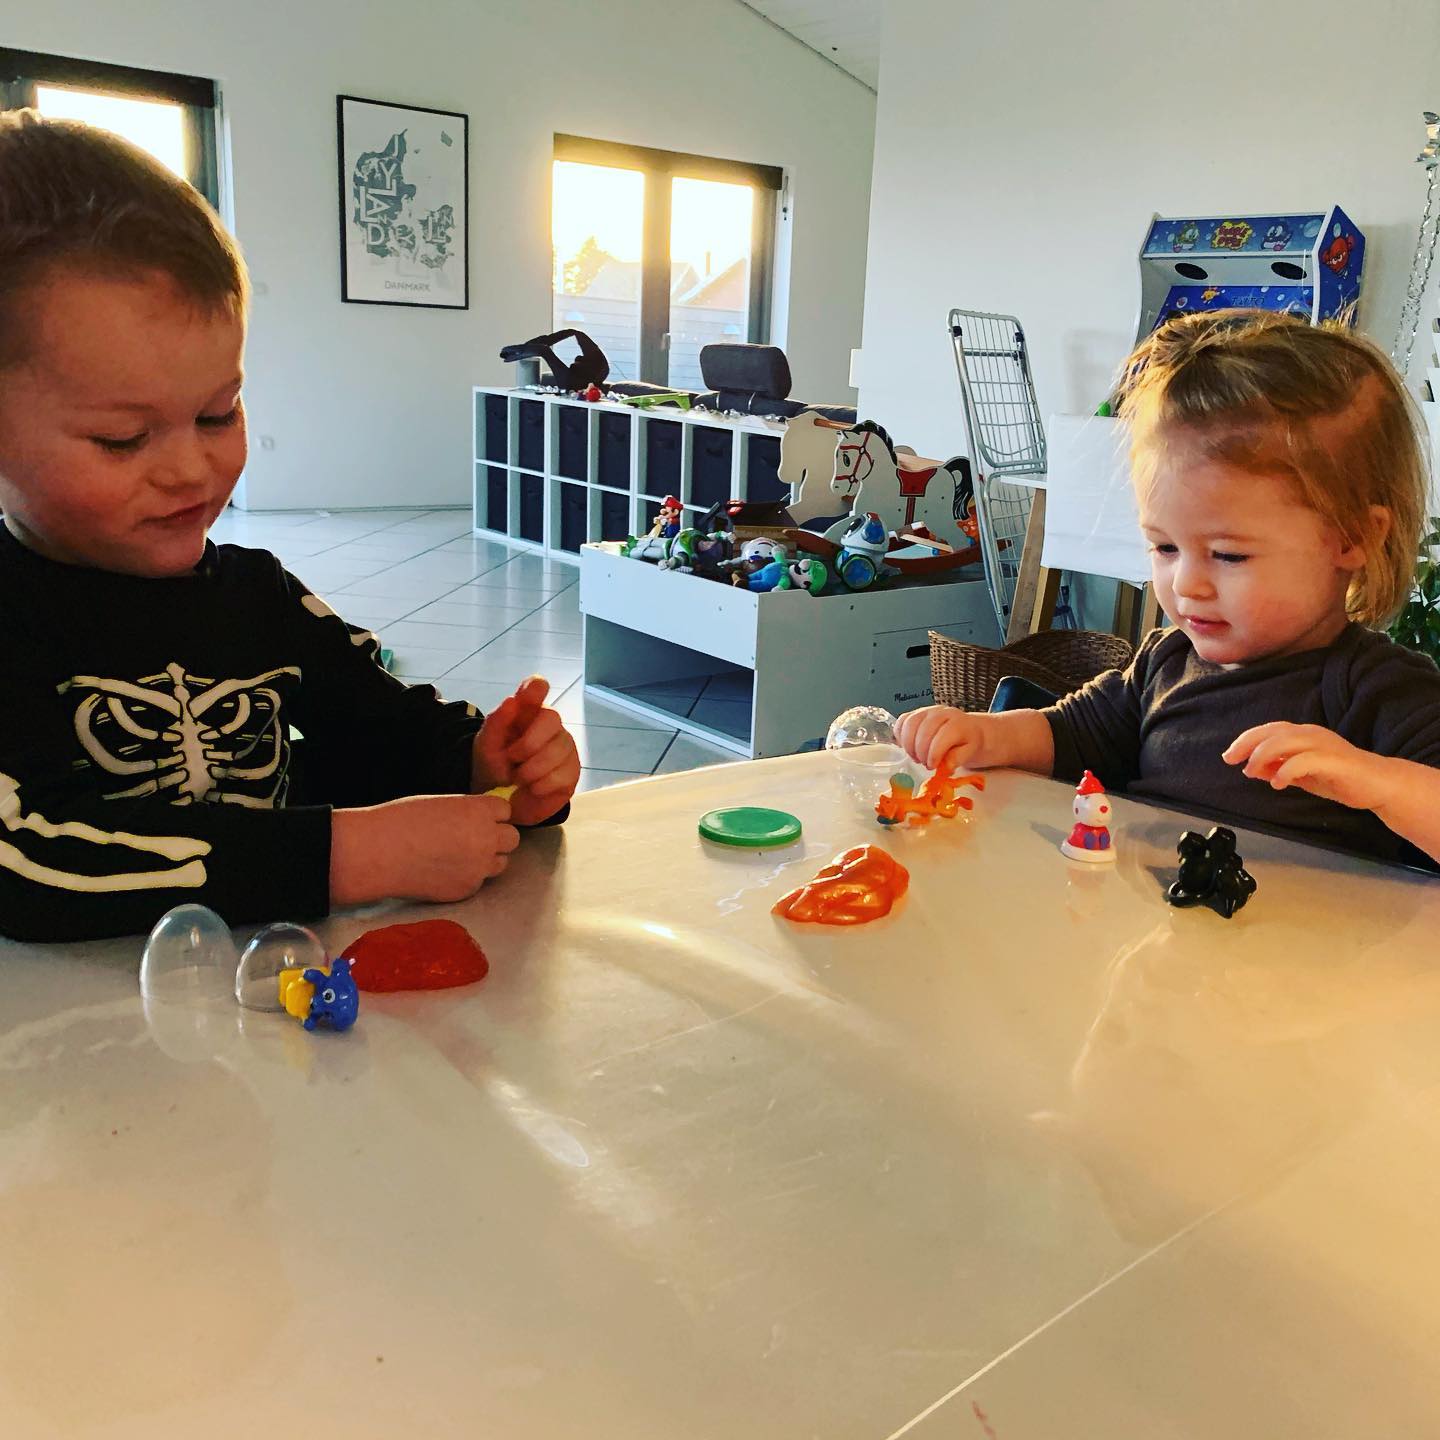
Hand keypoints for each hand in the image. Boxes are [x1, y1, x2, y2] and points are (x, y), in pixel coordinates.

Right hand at [330, 793, 518, 906]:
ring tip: (456, 856)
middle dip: (496, 837)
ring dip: (486, 859)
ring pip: (500, 863)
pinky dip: (467, 877)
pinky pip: (479, 882)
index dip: (490, 814)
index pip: (505, 811)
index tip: (476, 818)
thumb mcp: (443, 803)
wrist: (376, 853)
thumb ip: (469, 811)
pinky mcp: (467, 889)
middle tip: (472, 838)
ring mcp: (479, 867)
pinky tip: (443, 871)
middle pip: (512, 838)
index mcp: (479, 811)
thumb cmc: (401, 821)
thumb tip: (484, 819)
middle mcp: (486, 839)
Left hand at [470, 675, 580, 824]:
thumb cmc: (496, 764)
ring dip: (531, 769)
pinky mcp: (572, 771)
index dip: (536, 687)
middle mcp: (550, 724)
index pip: (537, 688)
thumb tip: (511, 701)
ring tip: (518, 778)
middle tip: (512, 758)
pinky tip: (532, 787)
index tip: (530, 692)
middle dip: (528, 743)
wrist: (503, 800)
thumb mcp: (486, 745)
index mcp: (526, 711)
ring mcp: (565, 746)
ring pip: (557, 751)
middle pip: (551, 718)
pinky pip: (562, 775)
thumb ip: (497, 722)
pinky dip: (540, 785)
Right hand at [896, 705, 987, 771]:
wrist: (968, 728)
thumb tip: (944, 768)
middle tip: (923, 763)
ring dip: (908, 745)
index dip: (933, 754)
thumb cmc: (967, 741)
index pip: (941, 737)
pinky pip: (902, 720)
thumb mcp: (969, 752)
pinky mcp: (916, 712)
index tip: (932, 767)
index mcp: (958, 723)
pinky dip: (900, 735)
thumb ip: (957, 759)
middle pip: (924, 730)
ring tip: (915, 757)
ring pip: (910, 724)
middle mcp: (942, 713)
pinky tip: (907, 747)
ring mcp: (927, 710)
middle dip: (920, 751)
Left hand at [1223, 722, 1395, 811]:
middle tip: (1230, 759)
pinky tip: (1278, 782)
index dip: (1246, 740)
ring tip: (1251, 771)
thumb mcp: (1302, 775)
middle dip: (1247, 744)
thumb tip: (1253, 769)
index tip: (1229, 755)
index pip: (1269, 730)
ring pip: (1286, 741)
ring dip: (1263, 755)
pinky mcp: (1335, 760)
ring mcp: (1324, 745)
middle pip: (1272, 731)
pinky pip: (1305, 760)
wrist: (1379, 785)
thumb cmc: (1340, 778)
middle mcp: (1312, 734)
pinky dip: (1287, 770)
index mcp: (1303, 734)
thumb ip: (1279, 770)